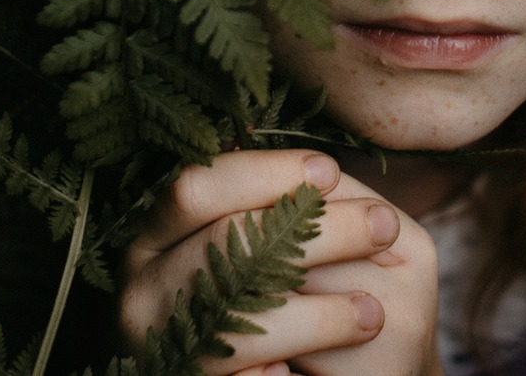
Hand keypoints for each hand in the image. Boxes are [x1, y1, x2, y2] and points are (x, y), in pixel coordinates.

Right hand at [120, 149, 442, 375]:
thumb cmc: (261, 295)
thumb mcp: (253, 243)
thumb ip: (270, 210)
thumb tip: (320, 173)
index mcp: (153, 236)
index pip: (198, 187)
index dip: (264, 174)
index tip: (329, 169)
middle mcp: (141, 289)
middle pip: (229, 245)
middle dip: (319, 233)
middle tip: (384, 226)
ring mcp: (161, 345)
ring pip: (241, 322)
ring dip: (318, 317)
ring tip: (372, 314)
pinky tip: (304, 370)